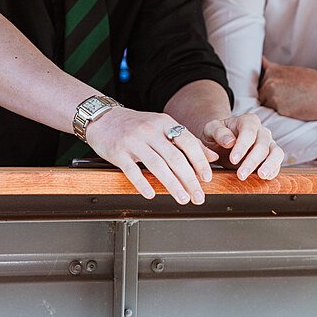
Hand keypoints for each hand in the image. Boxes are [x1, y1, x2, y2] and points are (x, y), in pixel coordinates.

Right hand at [86, 107, 217, 204]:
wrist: (103, 118)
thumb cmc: (136, 125)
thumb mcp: (163, 127)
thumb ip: (187, 141)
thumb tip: (213, 157)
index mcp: (165, 123)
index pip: (188, 142)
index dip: (199, 161)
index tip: (207, 178)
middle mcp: (150, 130)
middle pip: (175, 157)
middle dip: (189, 179)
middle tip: (198, 196)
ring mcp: (133, 141)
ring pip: (157, 165)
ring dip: (172, 185)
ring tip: (183, 198)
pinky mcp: (117, 152)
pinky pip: (131, 170)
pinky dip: (142, 183)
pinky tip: (151, 194)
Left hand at [200, 112, 284, 180]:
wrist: (223, 143)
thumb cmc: (217, 135)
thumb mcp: (210, 130)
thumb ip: (218, 132)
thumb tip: (229, 142)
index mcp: (248, 121)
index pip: (249, 132)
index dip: (242, 146)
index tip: (233, 159)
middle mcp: (262, 131)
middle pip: (263, 144)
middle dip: (252, 161)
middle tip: (241, 175)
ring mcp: (269, 143)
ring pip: (276, 152)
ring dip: (269, 165)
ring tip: (261, 175)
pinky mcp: (272, 155)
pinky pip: (278, 162)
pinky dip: (274, 170)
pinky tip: (265, 177)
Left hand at [258, 58, 316, 120]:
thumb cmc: (314, 83)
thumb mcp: (292, 72)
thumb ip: (275, 72)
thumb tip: (261, 62)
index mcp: (272, 70)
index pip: (258, 84)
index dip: (268, 90)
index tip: (282, 91)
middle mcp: (270, 80)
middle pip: (261, 96)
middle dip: (272, 99)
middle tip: (293, 98)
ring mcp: (273, 93)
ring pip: (266, 106)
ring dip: (276, 108)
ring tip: (295, 102)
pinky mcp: (279, 107)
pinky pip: (274, 114)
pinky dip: (283, 114)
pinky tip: (296, 108)